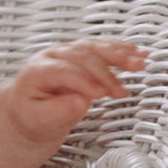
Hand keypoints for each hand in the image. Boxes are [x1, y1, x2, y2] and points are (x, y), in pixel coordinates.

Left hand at [8, 40, 146, 146]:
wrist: (29, 111)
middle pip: (82, 57)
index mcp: (37, 70)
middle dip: (104, 72)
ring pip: (95, 48)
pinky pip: (103, 49)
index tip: (98, 94)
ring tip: (138, 63)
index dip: (83, 81)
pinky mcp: (83, 56)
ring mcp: (68, 53)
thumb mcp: (38, 120)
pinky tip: (138, 53)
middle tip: (119, 90)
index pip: (63, 71)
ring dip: (119, 55)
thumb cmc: (31, 116)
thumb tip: (80, 103)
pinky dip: (122, 51)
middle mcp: (53, 56)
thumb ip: (58, 112)